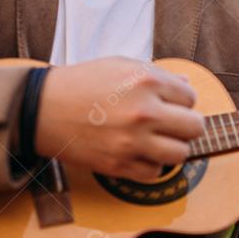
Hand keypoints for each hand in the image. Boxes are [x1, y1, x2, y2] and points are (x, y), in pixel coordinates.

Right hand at [35, 57, 204, 180]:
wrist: (44, 109)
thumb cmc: (82, 83)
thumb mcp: (120, 66)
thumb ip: (157, 74)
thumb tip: (185, 84)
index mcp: (147, 82)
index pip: (190, 98)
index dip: (182, 101)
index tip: (169, 103)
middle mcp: (145, 112)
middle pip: (194, 127)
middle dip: (187, 125)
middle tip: (173, 124)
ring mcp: (132, 141)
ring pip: (180, 153)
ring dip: (173, 147)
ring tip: (158, 139)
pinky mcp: (119, 164)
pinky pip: (155, 172)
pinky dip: (151, 164)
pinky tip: (139, 152)